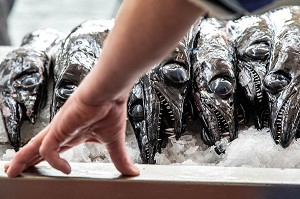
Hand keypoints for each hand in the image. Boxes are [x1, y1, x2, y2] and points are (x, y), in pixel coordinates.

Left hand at [4, 91, 139, 176]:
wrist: (109, 92)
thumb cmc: (111, 108)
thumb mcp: (114, 142)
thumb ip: (120, 159)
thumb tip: (132, 171)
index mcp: (75, 133)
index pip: (56, 148)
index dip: (47, 158)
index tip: (40, 165)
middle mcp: (63, 130)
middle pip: (38, 147)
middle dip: (26, 158)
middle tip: (14, 169)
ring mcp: (59, 129)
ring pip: (33, 146)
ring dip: (22, 159)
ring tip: (11, 171)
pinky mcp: (59, 128)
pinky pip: (49, 149)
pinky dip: (55, 161)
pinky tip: (65, 169)